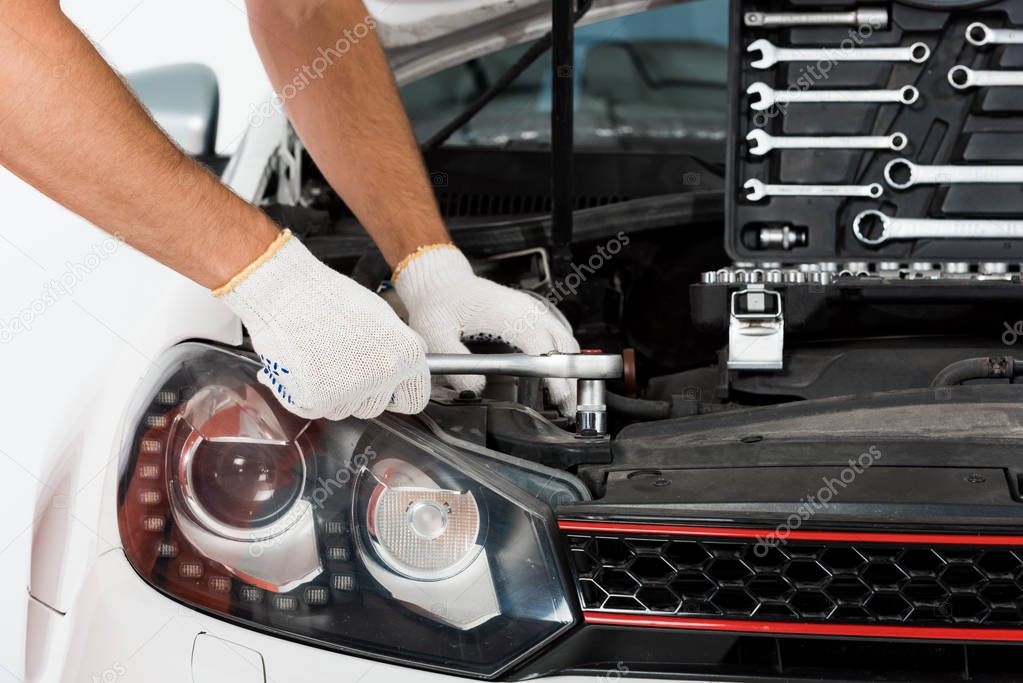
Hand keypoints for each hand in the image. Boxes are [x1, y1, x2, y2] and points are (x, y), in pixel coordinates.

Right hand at [217, 231, 430, 419]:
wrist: (287, 294)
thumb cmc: (329, 299)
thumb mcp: (382, 316)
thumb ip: (398, 348)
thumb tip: (405, 368)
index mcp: (406, 356)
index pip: (414, 399)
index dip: (397, 394)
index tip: (385, 391)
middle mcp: (384, 377)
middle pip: (376, 407)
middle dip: (362, 393)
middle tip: (341, 365)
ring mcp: (353, 392)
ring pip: (347, 410)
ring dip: (335, 394)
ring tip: (321, 359)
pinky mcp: (320, 402)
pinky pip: (320, 409)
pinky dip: (311, 394)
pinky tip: (307, 367)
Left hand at [393, 245, 580, 414]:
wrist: (442, 282)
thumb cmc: (439, 303)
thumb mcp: (434, 332)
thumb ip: (453, 360)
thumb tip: (475, 388)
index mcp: (508, 313)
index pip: (541, 344)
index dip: (552, 371)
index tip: (558, 396)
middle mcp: (527, 310)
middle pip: (564, 346)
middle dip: (570, 378)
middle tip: (566, 410)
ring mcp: (533, 312)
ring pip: (566, 342)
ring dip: (570, 371)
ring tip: (565, 402)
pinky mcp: (532, 317)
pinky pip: (558, 338)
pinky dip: (564, 360)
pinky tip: (556, 381)